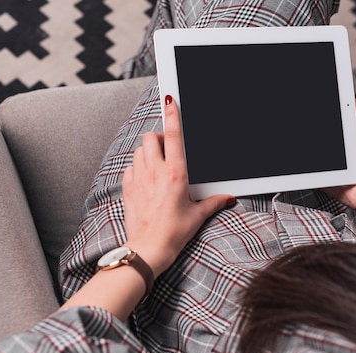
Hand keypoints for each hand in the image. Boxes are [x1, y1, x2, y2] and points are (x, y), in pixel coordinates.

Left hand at [122, 95, 234, 276]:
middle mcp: (155, 172)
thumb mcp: (197, 215)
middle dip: (159, 138)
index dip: (172, 114)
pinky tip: (145, 179)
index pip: (172, 136)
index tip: (170, 100)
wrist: (148, 248)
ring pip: (139, 150)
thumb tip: (228, 198)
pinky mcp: (128, 189)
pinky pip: (130, 168)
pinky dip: (137, 168)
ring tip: (156, 165)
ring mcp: (139, 179)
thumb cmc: (174, 233)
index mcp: (176, 174)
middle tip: (167, 150)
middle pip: (151, 138)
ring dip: (147, 152)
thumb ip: (213, 202)